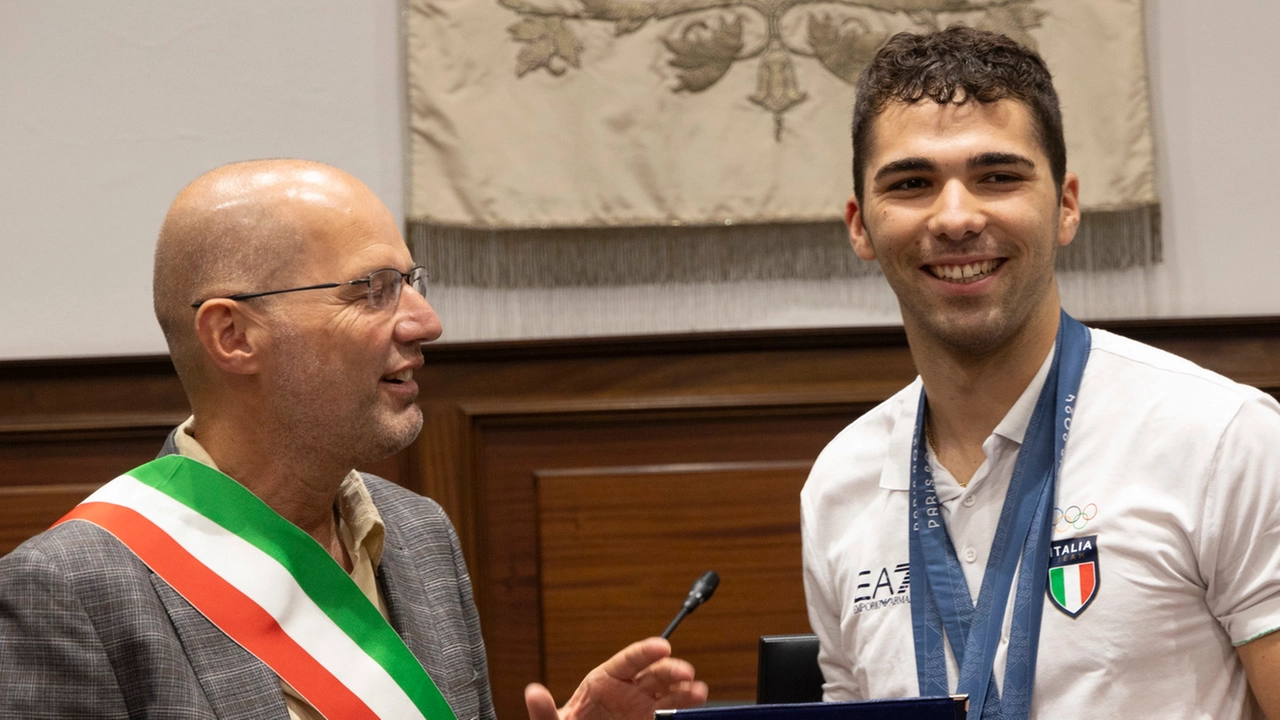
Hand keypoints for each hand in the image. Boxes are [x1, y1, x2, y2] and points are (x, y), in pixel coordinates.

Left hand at [524, 637, 708, 719]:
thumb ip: (544, 710)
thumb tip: (532, 692)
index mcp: (603, 681)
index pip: (628, 660)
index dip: (646, 651)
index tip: (662, 646)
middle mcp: (626, 690)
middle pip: (653, 673)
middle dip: (672, 669)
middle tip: (686, 672)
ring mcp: (640, 707)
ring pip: (667, 692)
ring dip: (684, 689)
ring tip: (698, 691)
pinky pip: (669, 712)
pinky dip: (683, 707)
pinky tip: (695, 706)